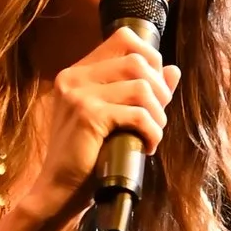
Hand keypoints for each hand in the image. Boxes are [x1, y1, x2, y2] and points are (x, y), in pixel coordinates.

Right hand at [22, 27, 178, 221]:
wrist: (58, 191)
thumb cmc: (87, 157)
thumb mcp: (114, 118)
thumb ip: (139, 91)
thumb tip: (173, 70)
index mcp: (78, 73)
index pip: (124, 39)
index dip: (151, 58)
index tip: (156, 88)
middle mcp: (74, 77)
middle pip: (137, 61)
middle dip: (160, 91)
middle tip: (157, 118)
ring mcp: (78, 95)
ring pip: (141, 87)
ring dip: (157, 114)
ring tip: (151, 135)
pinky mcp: (87, 116)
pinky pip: (137, 114)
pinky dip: (151, 132)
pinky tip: (147, 147)